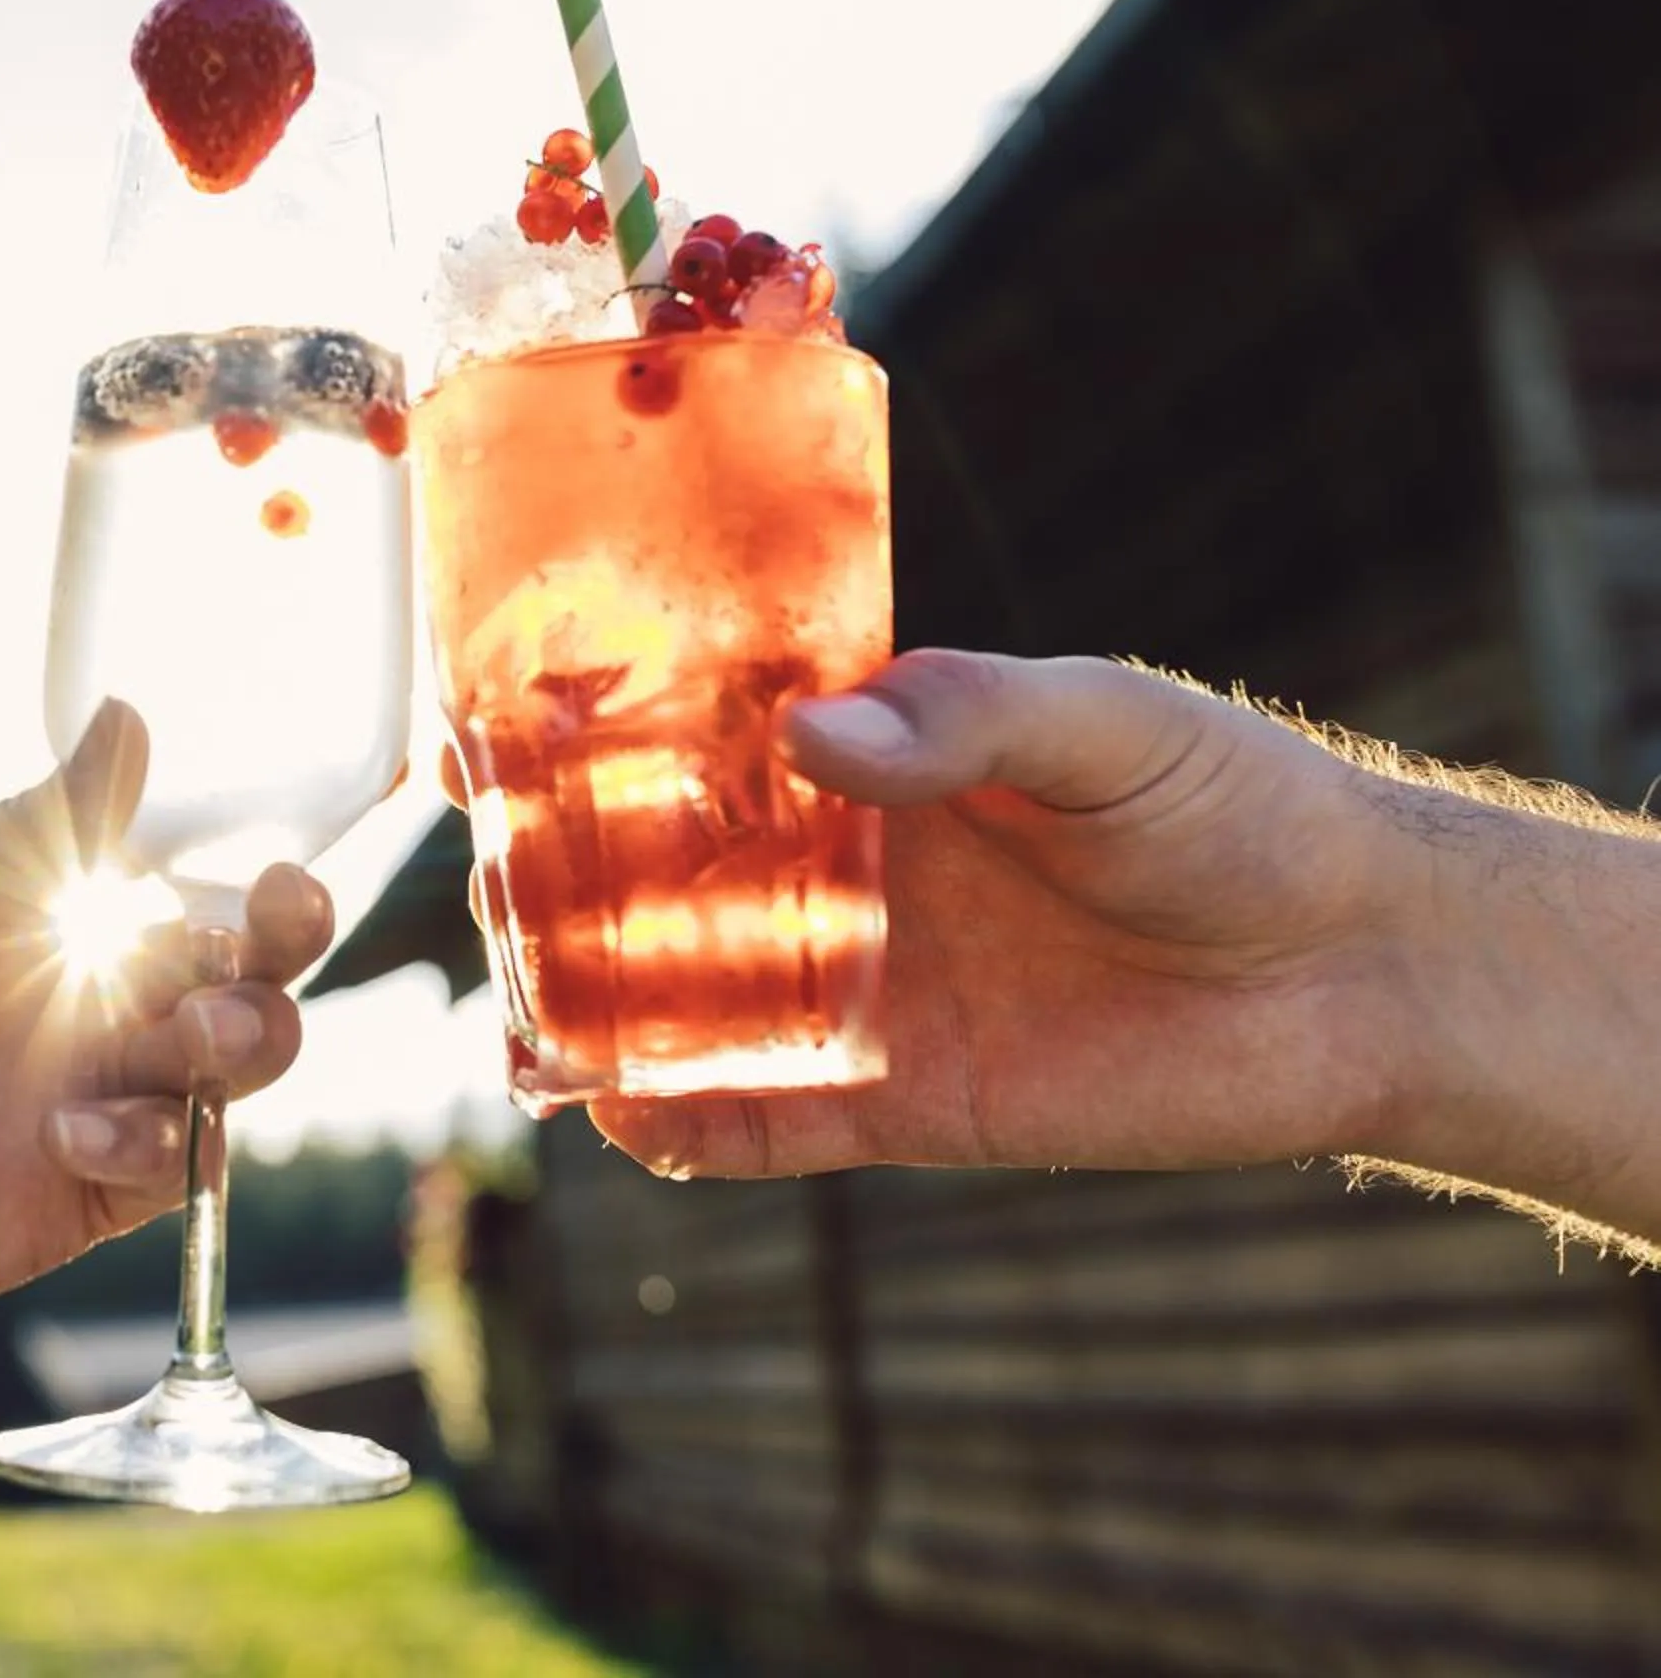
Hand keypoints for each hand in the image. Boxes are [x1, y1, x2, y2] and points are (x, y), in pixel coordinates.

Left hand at [0, 700, 326, 1408]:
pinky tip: (72, 1127)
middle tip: (257, 945)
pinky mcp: (45, 1210)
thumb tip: (132, 720)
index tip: (276, 879)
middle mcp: (61, 1010)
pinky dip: (157, 1145)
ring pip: (219, 1082)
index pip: (180, 891)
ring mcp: (63, 1111)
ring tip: (190, 1036)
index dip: (250, 890)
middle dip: (272, 963)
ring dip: (239, 1050)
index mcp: (25, 917)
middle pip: (229, 986)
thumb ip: (24, 833)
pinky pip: (158, 1178)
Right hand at [574, 650, 1441, 1179]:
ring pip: (691, 1004)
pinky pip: (765, 1123)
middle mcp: (840, 874)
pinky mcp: (901, 1104)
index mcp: (868, 761)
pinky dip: (684, 1127)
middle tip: (491, 887)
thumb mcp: (1107, 724)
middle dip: (564, 886)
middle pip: (662, 880)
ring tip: (519, 1014)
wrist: (1359, 972)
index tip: (488, 735)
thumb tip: (810, 738)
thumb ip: (963, 721)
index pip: (696, 744)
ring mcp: (861, 991)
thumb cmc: (1236, 808)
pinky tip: (616, 1115)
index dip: (590, 742)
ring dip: (598, 1009)